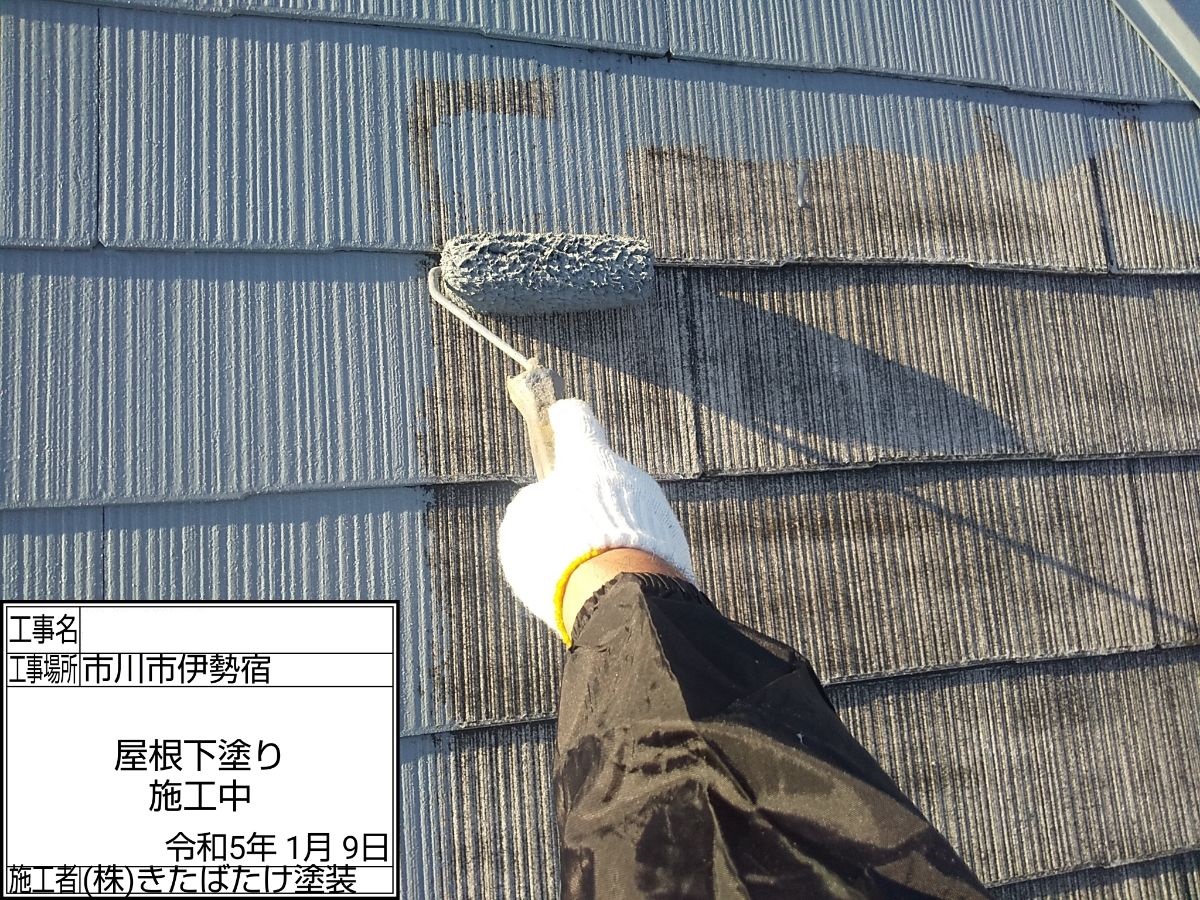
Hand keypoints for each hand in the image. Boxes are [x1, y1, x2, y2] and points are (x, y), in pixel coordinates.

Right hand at [498, 399, 694, 644]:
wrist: (619, 596)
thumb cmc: (560, 552)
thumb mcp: (523, 523)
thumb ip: (534, 503)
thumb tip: (545, 502)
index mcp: (587, 457)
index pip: (577, 421)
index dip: (565, 419)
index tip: (560, 417)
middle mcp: (628, 474)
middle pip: (603, 476)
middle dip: (586, 496)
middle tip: (563, 529)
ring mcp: (656, 507)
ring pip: (626, 511)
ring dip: (608, 530)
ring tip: (584, 567)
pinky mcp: (675, 543)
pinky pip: (643, 542)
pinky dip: (626, 556)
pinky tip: (609, 581)